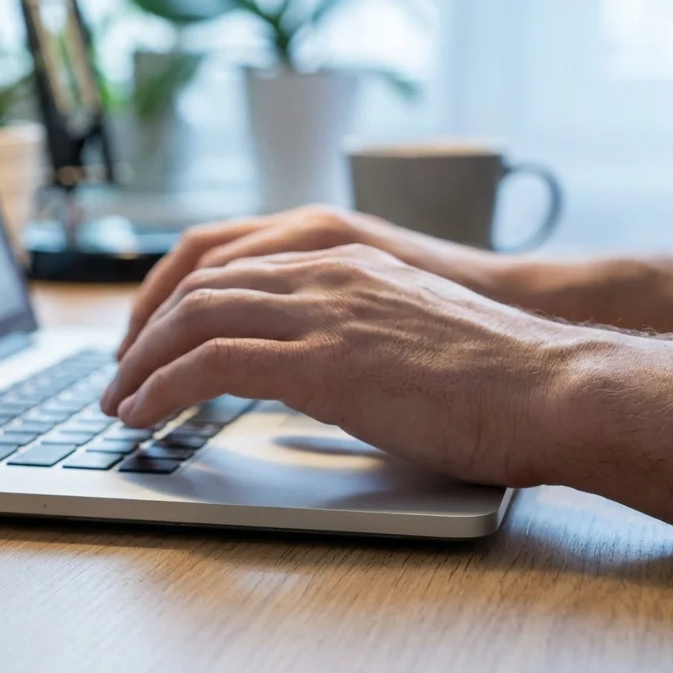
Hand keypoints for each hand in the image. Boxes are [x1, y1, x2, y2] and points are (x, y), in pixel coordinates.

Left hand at [100, 244, 586, 487]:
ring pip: (194, 316)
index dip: (172, 297)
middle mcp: (325, 269)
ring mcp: (325, 309)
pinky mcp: (326, 360)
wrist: (554, 385)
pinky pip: (214, 364)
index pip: (226, 258)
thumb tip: (306, 375)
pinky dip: (164, 388)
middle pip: (198, 281)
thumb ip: (349, 332)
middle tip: (118, 375)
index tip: (149, 338)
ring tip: (117, 403)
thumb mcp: (406, 331)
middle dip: (144, 331)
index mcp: (343, 256)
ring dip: (141, 362)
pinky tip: (145, 415)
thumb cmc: (496, 375)